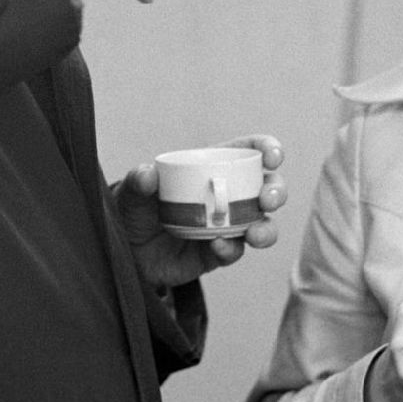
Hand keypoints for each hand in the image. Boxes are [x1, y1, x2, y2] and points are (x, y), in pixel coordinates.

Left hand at [112, 135, 284, 287]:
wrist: (126, 252)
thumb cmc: (134, 210)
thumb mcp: (132, 192)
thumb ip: (137, 181)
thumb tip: (147, 175)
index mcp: (212, 168)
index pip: (247, 152)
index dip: (266, 149)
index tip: (273, 156)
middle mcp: (227, 195)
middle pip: (266, 188)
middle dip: (276, 191)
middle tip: (268, 199)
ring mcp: (226, 225)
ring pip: (262, 224)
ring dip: (266, 229)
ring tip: (255, 234)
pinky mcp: (218, 253)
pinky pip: (234, 251)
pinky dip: (230, 249)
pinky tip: (217, 246)